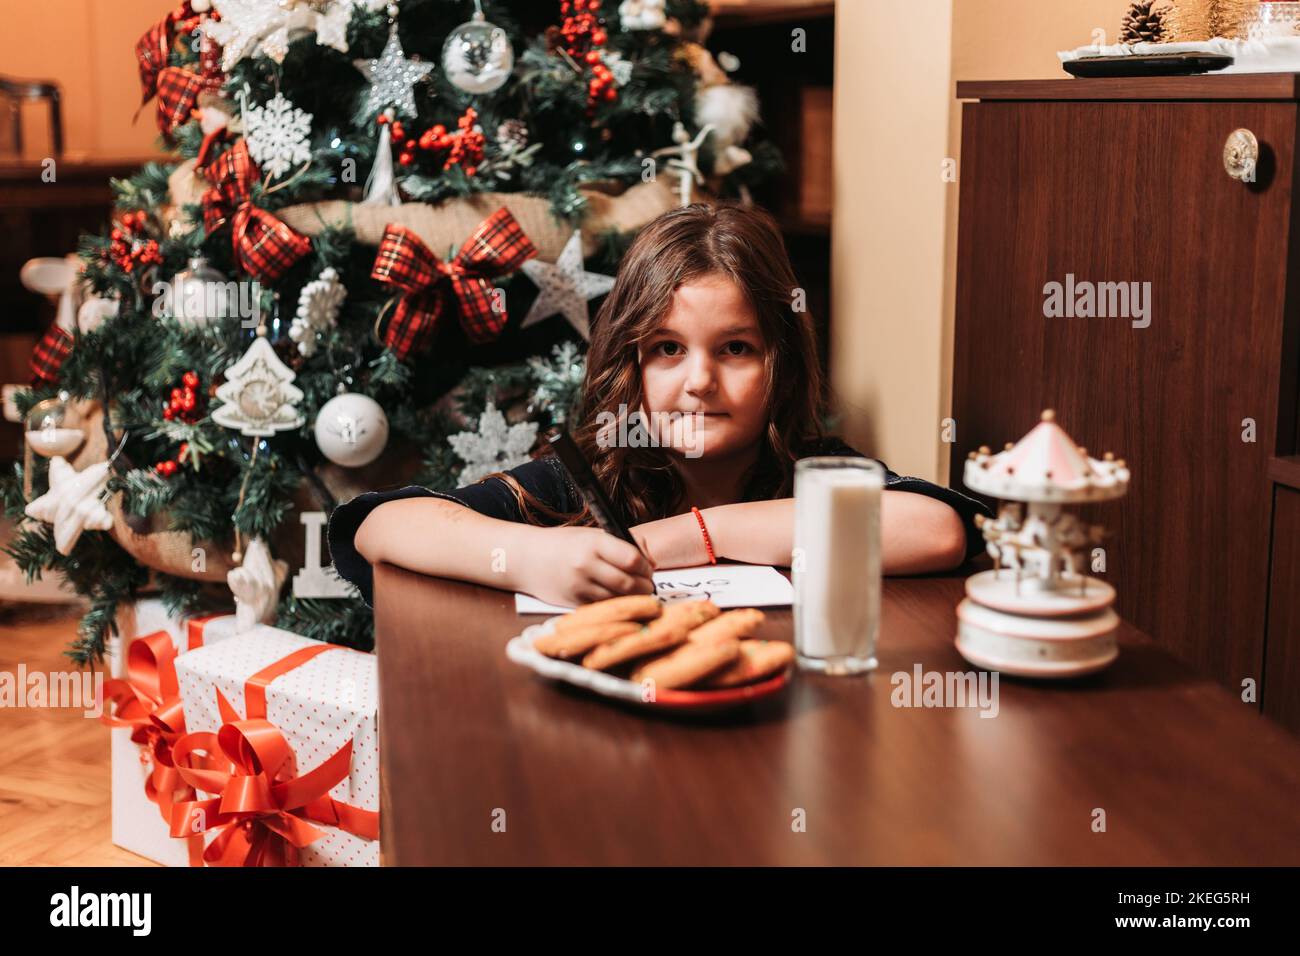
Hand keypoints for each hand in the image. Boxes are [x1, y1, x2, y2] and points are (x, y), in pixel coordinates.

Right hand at [518, 526, 655, 606]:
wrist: (526, 558)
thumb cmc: (563, 544)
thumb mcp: (591, 535)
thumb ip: (621, 545)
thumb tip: (651, 562)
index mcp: (593, 544)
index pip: (633, 559)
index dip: (646, 567)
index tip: (648, 568)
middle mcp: (585, 566)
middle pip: (629, 584)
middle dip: (645, 587)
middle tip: (647, 585)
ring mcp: (579, 587)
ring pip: (618, 599)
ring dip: (632, 599)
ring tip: (635, 592)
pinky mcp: (573, 603)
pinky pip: (603, 608)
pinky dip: (614, 606)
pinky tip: (616, 599)